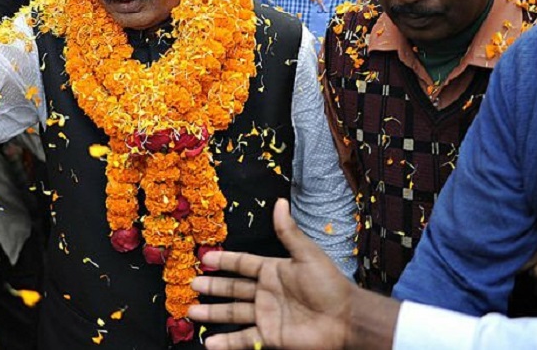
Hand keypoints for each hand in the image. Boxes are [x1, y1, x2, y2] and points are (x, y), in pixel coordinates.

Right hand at [188, 199, 352, 349]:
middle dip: (213, 287)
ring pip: (233, 313)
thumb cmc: (328, 284)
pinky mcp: (270, 336)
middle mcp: (266, 293)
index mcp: (273, 271)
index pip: (242, 264)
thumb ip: (288, 232)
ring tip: (191, 311)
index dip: (224, 261)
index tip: (204, 258)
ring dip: (213, 313)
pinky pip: (244, 339)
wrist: (345, 319)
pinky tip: (210, 343)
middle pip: (233, 289)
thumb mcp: (307, 254)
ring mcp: (266, 315)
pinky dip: (227, 342)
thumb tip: (280, 202)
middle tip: (191, 285)